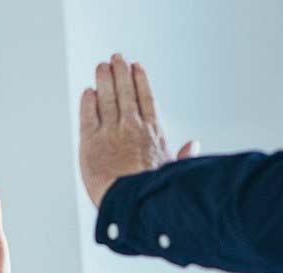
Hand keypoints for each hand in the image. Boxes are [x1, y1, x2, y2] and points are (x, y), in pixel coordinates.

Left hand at [78, 54, 196, 207]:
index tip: (137, 67)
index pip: (146, 98)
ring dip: (104, 79)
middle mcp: (132, 127)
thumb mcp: (174, 171)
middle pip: (126, 91)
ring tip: (102, 66)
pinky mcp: (90, 142)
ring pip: (107, 98)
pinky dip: (88, 101)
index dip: (140, 80)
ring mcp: (110, 132)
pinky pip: (88, 115)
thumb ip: (183, 155)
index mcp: (153, 132)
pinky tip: (88, 92)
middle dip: (121, 72)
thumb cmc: (155, 192)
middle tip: (116, 57)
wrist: (133, 204)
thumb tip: (194, 145)